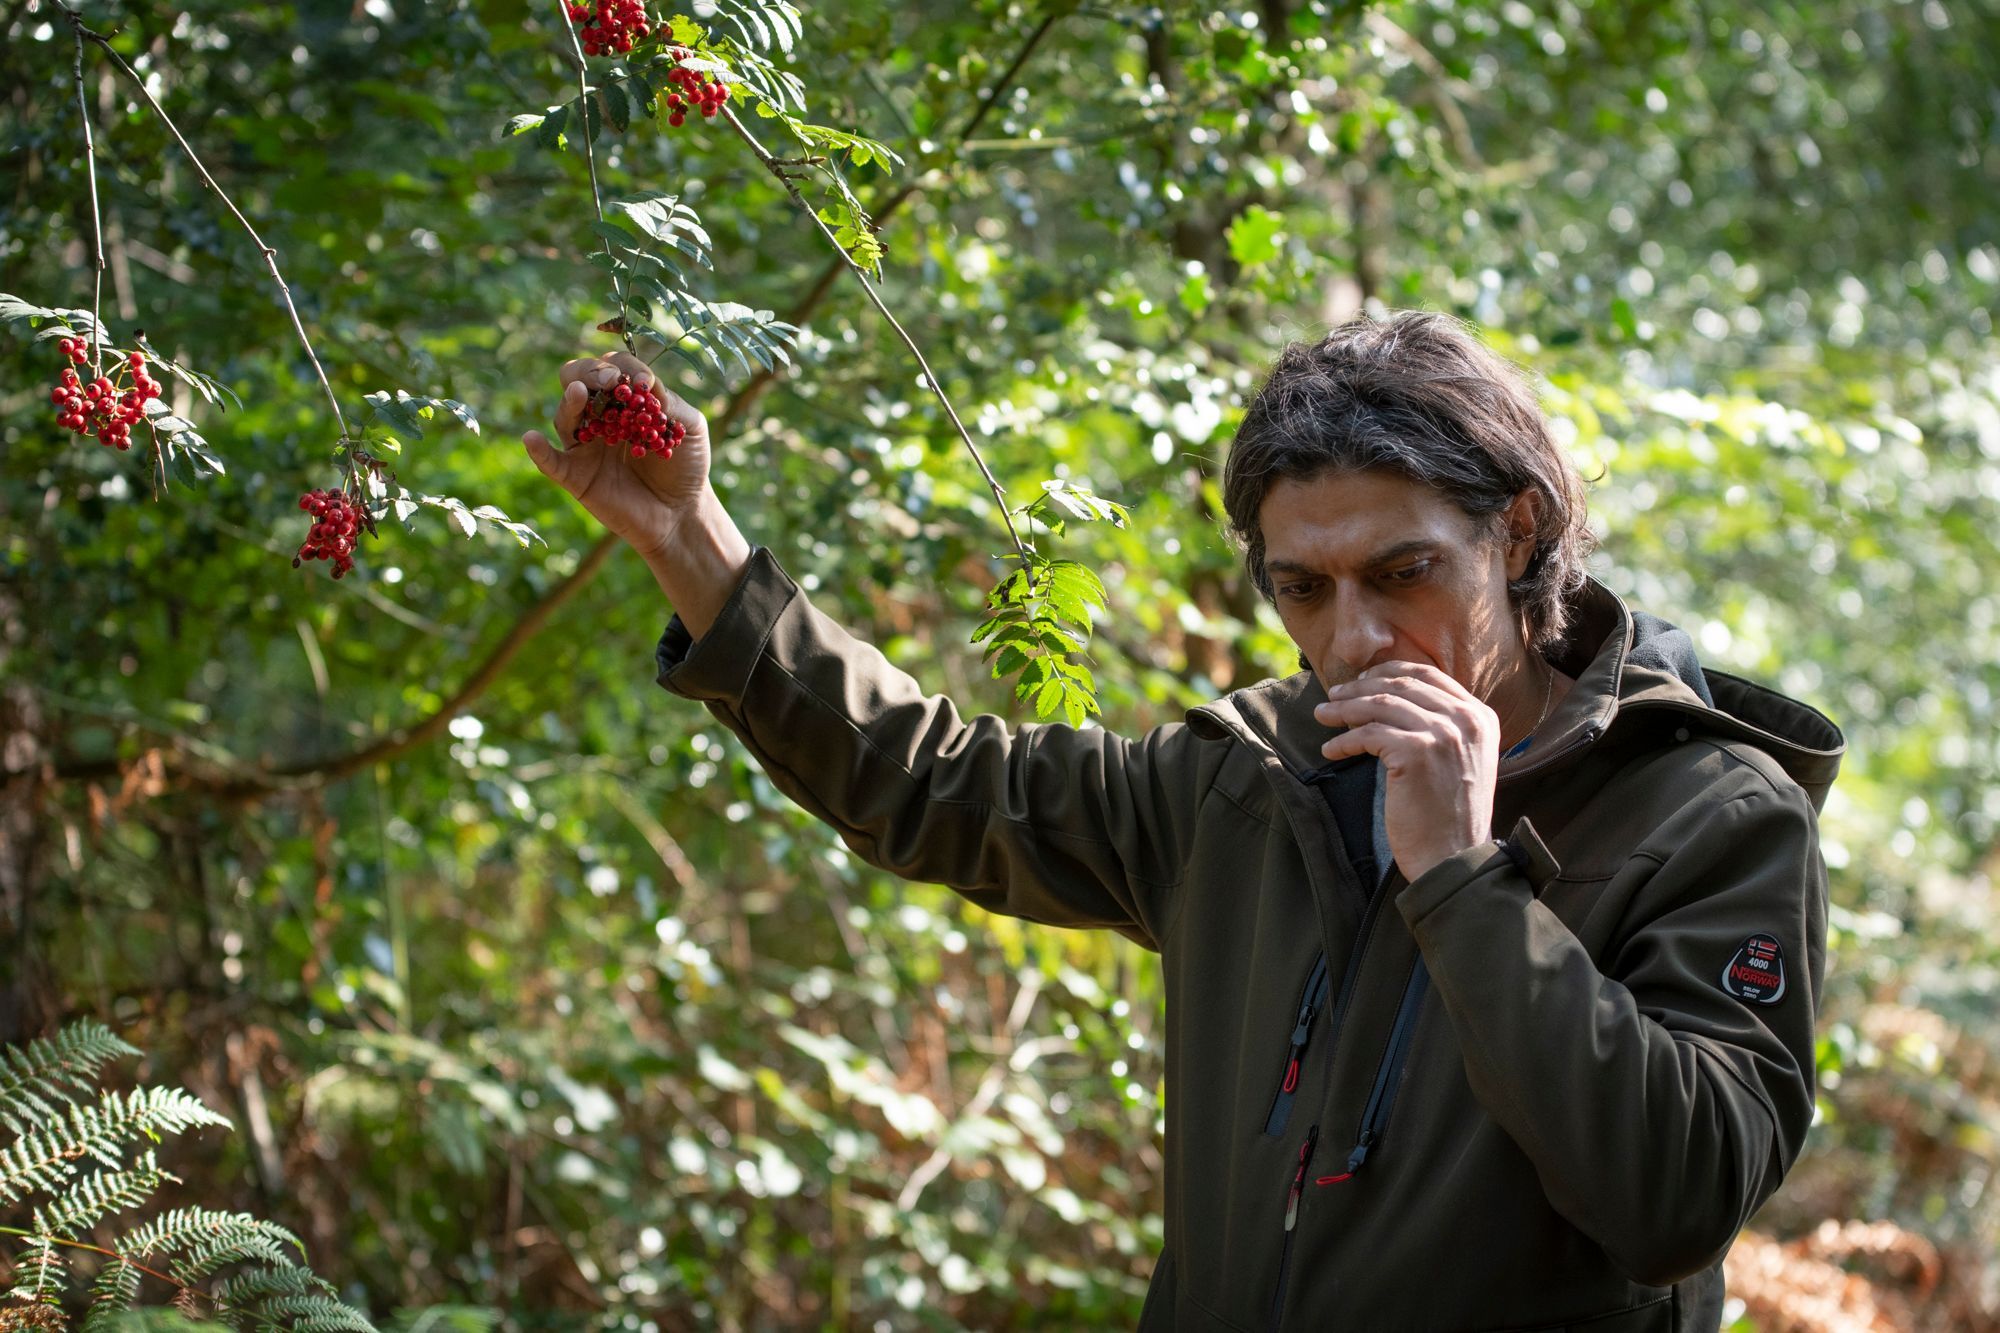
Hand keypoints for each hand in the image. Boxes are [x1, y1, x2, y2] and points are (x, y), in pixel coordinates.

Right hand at [522, 350, 710, 558]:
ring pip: (564, 416)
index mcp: (625, 399)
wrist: (681, 512)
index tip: (643, 382)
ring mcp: (585, 445)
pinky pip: (551, 462)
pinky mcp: (576, 475)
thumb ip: (669, 402)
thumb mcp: (689, 427)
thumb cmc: (686, 465)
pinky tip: (531, 439)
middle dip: (589, 373)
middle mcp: (600, 416)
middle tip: (609, 381)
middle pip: (577, 381)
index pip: (614, 369)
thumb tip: (642, 383)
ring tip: (578, 393)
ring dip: (569, 402)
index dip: (624, 368)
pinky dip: (539, 451)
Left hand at [1313, 661, 1500, 882]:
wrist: (1453, 859)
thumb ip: (1441, 728)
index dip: (1388, 673)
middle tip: (1332, 696)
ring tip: (1323, 716)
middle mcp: (1467, 720)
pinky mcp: (1416, 753)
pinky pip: (1368, 733)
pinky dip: (1344, 740)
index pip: (1427, 675)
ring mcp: (1443, 734)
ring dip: (1344, 709)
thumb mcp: (1460, 761)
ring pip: (1380, 705)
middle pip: (1401, 686)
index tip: (1361, 681)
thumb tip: (1391, 700)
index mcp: (1481, 717)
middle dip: (1360, 688)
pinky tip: (1331, 751)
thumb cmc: (1449, 817)